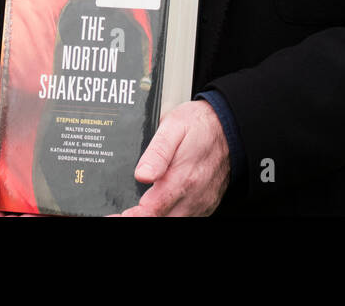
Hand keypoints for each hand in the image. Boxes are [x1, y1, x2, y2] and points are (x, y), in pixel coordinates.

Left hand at [118, 100, 229, 216]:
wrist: (231, 129)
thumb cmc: (200, 125)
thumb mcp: (174, 127)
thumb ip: (157, 152)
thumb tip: (141, 175)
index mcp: (182, 179)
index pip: (150, 211)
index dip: (130, 217)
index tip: (113, 216)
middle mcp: (193, 197)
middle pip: (160, 219)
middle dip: (138, 217)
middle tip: (119, 212)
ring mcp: (200, 203)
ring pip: (173, 220)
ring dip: (154, 215)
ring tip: (134, 209)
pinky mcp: (205, 205)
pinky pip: (185, 216)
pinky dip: (169, 214)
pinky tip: (157, 206)